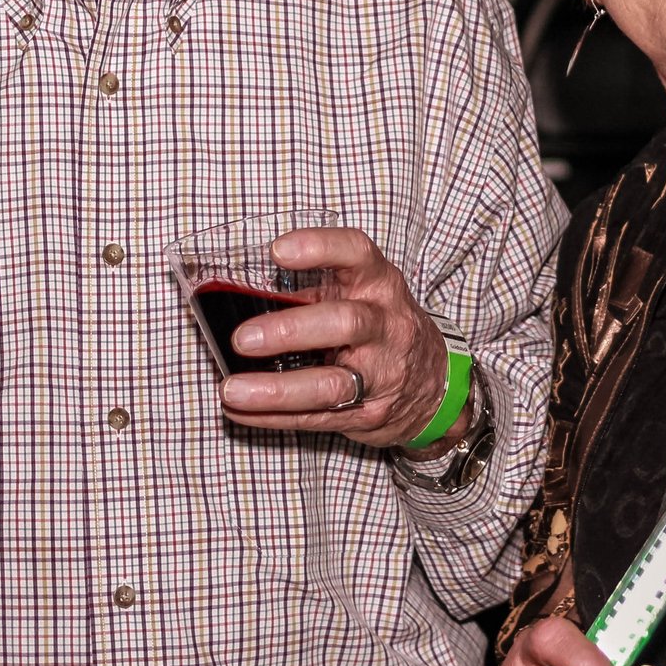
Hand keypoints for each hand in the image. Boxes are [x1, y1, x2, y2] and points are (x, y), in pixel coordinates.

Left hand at [215, 227, 455, 450]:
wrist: (433, 382)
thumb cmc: (381, 326)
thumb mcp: (361, 294)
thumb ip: (314, 289)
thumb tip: (241, 291)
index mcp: (378, 284)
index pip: (356, 254)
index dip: (319, 248)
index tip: (277, 251)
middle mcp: (385, 325)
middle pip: (346, 323)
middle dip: (290, 330)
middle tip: (242, 338)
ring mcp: (380, 374)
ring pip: (332, 384)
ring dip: (277, 389)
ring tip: (231, 390)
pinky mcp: (368, 413)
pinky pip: (317, 417)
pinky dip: (274, 416)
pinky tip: (239, 411)